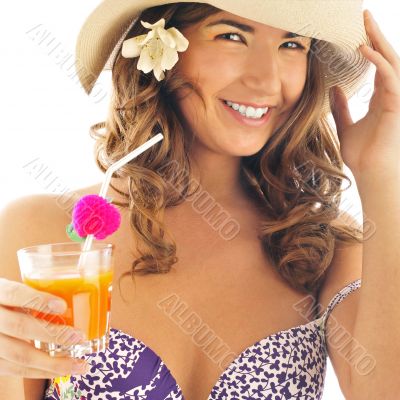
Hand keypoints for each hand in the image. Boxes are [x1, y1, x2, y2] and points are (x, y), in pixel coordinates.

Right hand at [0, 278, 87, 377]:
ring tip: (78, 363)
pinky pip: (17, 370)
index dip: (38, 300)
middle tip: (79, 336)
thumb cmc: (8, 301)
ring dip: (53, 362)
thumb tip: (77, 290)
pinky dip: (42, 372)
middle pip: (19, 326)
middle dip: (53, 334)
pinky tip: (62, 369)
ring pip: (19, 354)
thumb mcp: (15, 290)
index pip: (14, 293)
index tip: (62, 306)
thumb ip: (37, 292)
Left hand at [330, 9, 399, 181]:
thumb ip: (341, 107)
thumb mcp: (345, 125)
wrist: (370, 172)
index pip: (378, 64)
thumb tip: (334, 88)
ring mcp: (396, 97)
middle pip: (386, 56)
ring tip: (365, 22)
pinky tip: (363, 49)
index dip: (369, 45)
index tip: (357, 30)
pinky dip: (378, 61)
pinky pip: (389, 76)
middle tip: (363, 14)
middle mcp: (391, 93)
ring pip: (391, 60)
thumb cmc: (361, 153)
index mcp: (380, 97)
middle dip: (375, 34)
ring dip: (379, 40)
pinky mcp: (396, 104)